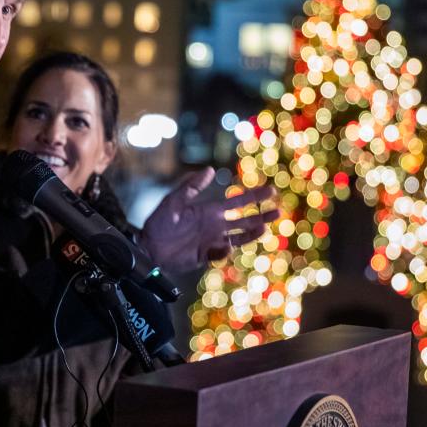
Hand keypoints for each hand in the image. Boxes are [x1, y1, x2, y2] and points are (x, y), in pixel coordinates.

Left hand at [139, 168, 278, 270]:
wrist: (148, 247)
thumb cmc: (158, 223)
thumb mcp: (173, 201)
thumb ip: (191, 187)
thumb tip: (210, 170)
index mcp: (210, 211)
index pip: (237, 202)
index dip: (254, 196)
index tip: (271, 191)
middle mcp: (215, 225)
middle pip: (244, 220)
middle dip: (261, 215)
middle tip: (278, 211)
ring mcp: (212, 241)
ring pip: (239, 237)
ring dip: (252, 234)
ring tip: (265, 229)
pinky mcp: (205, 256)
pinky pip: (221, 254)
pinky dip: (225, 251)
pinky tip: (227, 246)